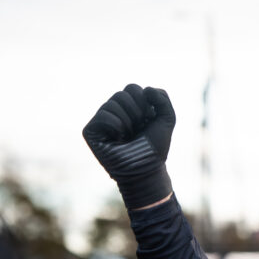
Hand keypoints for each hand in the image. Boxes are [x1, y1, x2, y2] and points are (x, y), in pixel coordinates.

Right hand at [83, 84, 175, 208]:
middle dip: (137, 111)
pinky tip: (118, 138)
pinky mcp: (90, 130)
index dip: (144, 102)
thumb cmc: (155, 148)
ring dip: (127, 121)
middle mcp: (114, 111)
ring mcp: (101, 120)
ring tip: (128, 136)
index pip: (132, 88)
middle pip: (122, 93)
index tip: (148, 119)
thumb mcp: (167, 119)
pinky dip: (115, 125)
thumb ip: (163, 99)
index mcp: (130, 107)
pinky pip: (102, 115)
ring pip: (112, 103)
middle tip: (138, 129)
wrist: (146, 170)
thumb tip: (146, 89)